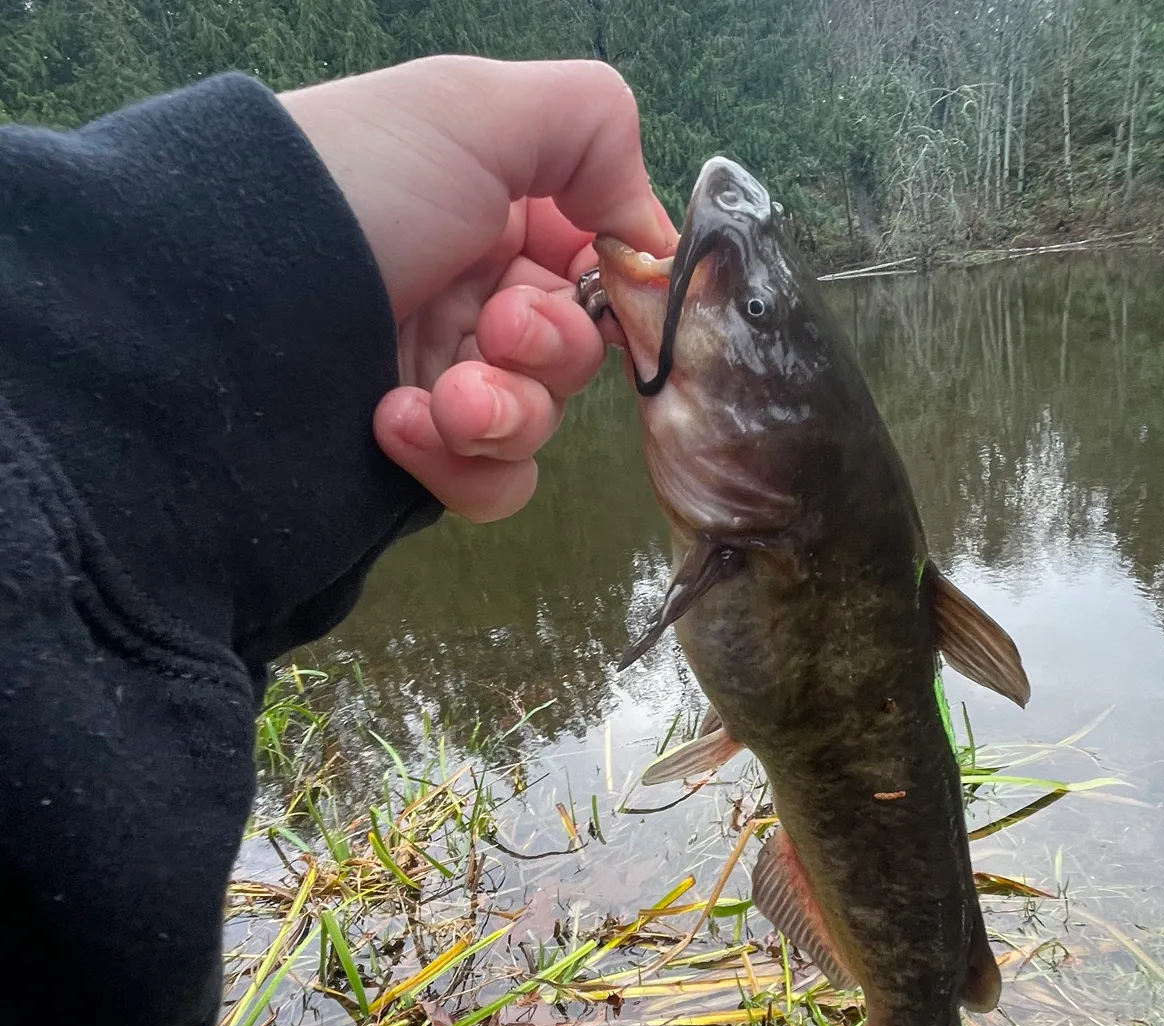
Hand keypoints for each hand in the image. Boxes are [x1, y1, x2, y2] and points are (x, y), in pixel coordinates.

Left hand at [279, 57, 674, 520]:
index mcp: (492, 219)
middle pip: (576, 359)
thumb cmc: (355, 185)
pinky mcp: (412, 458)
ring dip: (505, 413)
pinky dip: (458, 463)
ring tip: (444, 396)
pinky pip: (490, 487)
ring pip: (539, 430)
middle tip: (496, 330)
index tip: (616, 289)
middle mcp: (470, 301)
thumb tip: (649, 229)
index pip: (597, 272)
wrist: (221, 296)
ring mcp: (441, 385)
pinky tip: (394, 422)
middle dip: (547, 351)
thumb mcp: (472, 107)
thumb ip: (593, 128)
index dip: (616, 289)